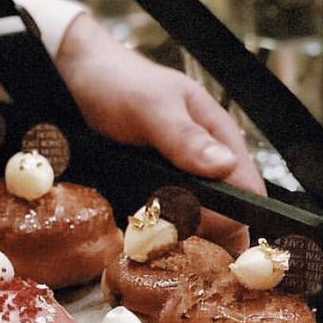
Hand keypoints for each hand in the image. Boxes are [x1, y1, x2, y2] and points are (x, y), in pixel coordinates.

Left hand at [55, 13, 262, 254]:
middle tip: (174, 247)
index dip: (238, 219)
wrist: (76, 75)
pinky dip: (152, 230)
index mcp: (218, 137)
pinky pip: (160, 219)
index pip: (247, 189)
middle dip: (204, 235)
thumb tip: (227, 167)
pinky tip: (137, 236)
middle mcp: (203, 161)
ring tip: (151, 241)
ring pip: (191, 221)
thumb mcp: (152, 107)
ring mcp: (177, 177)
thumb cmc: (119, 82)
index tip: (214, 242)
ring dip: (176, 236)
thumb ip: (186, 137)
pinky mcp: (150, 188)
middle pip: (222, 213)